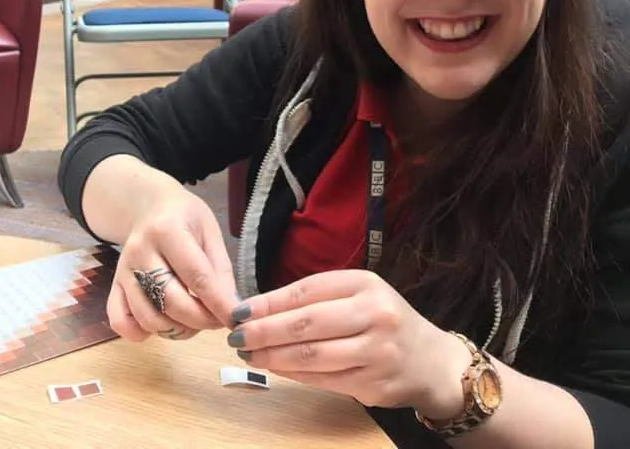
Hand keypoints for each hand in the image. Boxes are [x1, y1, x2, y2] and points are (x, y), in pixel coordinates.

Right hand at [108, 190, 237, 342]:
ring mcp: (123, 270)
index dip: (219, 304)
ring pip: (149, 317)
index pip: (197, 276)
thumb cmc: (185, 219)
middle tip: (217, 320)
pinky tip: (162, 322)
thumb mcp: (210, 233)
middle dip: (201, 320)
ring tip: (194, 320)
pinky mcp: (114, 285)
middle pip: (172, 302)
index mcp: (167, 230)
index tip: (236, 319)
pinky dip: (141, 333)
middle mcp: (140, 251)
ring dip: (178, 329)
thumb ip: (221, 271)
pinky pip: (120, 321)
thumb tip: (231, 311)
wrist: (148, 207)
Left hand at [227, 270, 469, 417]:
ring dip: (273, 357)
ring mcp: (377, 352)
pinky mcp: (375, 384)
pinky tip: (274, 368)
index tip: (240, 311)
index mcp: (366, 284)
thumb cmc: (383, 321)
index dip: (268, 302)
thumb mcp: (357, 296)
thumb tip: (258, 309)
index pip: (306, 291)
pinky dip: (293, 374)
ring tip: (249, 354)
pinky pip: (323, 380)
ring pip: (312, 356)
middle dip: (264, 331)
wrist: (431, 361)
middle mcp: (375, 315)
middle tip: (236, 336)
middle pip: (306, 324)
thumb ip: (315, 299)